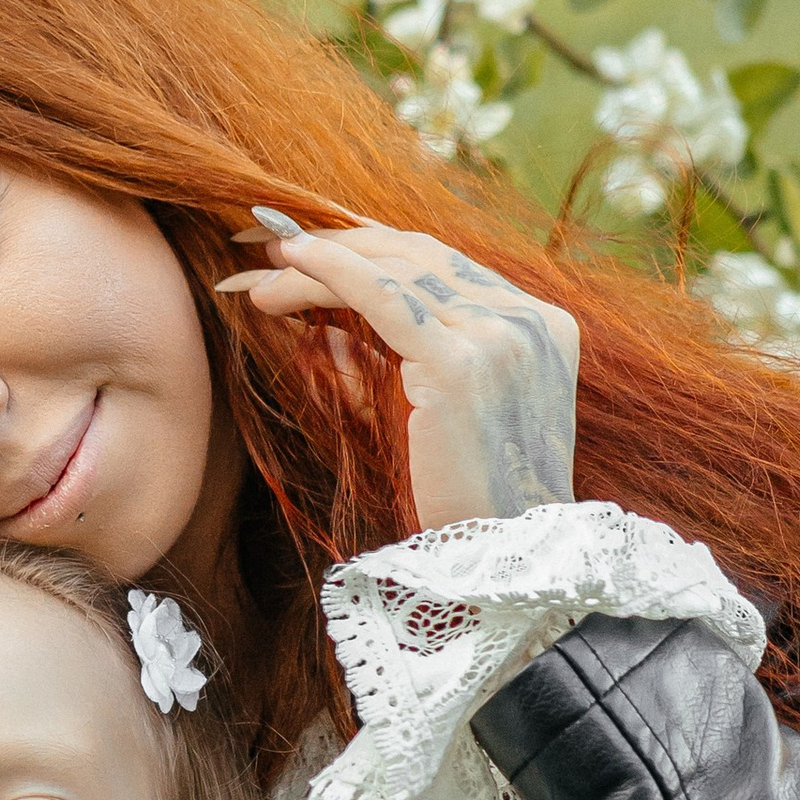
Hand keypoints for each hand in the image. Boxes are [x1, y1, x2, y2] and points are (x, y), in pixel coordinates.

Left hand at [216, 211, 579, 529]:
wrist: (501, 559)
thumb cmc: (462, 498)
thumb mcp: (425, 415)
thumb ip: (384, 368)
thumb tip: (321, 334)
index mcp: (539, 325)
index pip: (442, 263)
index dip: (370, 243)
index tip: (311, 240)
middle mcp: (529, 319)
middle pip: (417, 254)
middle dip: (337, 242)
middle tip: (269, 244)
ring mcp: (502, 335)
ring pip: (394, 269)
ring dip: (318, 262)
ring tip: (260, 271)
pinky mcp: (461, 362)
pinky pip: (383, 297)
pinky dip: (332, 269)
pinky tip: (291, 260)